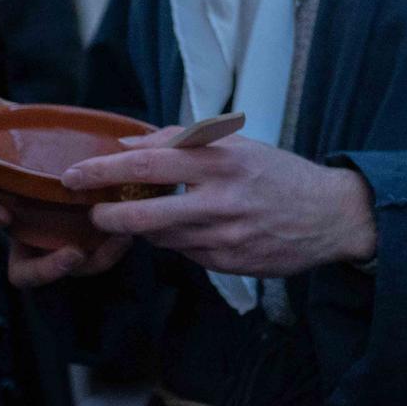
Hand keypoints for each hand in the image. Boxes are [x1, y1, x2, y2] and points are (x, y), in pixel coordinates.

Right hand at [0, 91, 133, 285]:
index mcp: (13, 207)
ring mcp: (66, 242)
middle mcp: (36, 233)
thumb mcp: (28, 124)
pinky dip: (112, 252)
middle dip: (45, 269)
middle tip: (71, 252)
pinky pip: (99, 261)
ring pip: (70, 270)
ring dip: (91, 262)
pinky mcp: (97, 245)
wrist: (106, 156)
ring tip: (112, 240)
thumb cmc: (54, 145)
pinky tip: (127, 235)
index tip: (2, 210)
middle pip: (26, 271)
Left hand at [61, 131, 377, 276]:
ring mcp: (224, 237)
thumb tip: (129, 144)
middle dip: (107, 214)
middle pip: (143, 213)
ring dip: (143, 227)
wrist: (332, 216)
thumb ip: (185, 142)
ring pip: (160, 237)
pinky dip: (178, 241)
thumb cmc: (281, 175)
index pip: (150, 164)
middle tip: (94, 209)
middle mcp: (222, 200)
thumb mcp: (241, 146)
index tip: (75, 173)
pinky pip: (185, 253)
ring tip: (149, 214)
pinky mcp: (228, 264)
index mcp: (224, 162)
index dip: (105, 169)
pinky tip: (193, 230)